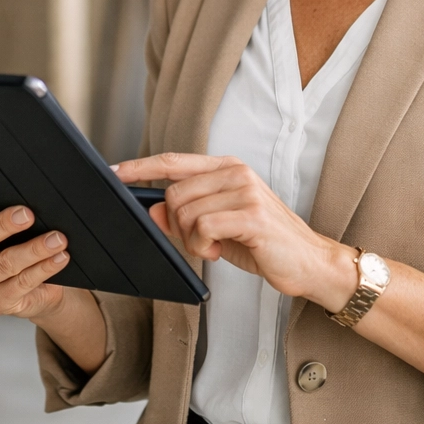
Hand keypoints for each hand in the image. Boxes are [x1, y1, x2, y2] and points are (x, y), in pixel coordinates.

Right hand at [0, 185, 73, 319]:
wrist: (34, 288)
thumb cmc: (15, 245)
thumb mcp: (4, 228)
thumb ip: (2, 210)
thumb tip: (25, 195)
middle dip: (4, 224)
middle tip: (27, 214)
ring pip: (5, 263)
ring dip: (35, 249)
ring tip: (58, 238)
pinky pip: (22, 283)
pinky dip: (44, 268)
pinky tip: (60, 257)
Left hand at [113, 153, 356, 309]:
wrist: (309, 262)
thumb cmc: (264, 244)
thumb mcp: (218, 228)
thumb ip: (186, 216)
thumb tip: (152, 211)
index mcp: (227, 168)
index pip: (173, 161)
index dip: (141, 167)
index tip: (114, 173)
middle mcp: (235, 172)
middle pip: (174, 193)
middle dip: (176, 225)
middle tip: (198, 243)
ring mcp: (245, 190)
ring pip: (185, 212)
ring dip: (191, 240)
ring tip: (213, 247)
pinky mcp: (251, 214)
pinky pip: (202, 227)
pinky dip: (202, 246)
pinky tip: (218, 252)